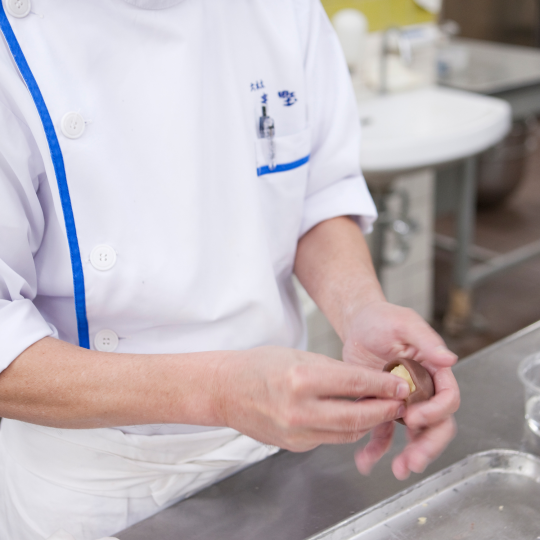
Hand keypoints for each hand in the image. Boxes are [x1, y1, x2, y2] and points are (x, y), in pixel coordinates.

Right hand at [214, 346, 412, 451]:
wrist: (226, 390)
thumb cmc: (259, 366)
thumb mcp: (298, 356)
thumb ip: (333, 370)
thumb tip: (366, 381)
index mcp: (301, 379)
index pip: (355, 382)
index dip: (383, 385)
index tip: (401, 385)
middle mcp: (299, 410)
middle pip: (358, 416)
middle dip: (385, 410)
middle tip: (400, 403)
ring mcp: (296, 433)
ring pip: (348, 433)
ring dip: (369, 422)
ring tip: (381, 410)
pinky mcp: (295, 446)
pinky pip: (329, 438)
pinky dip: (345, 429)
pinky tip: (352, 417)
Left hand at [342, 301, 459, 479]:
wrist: (358, 324)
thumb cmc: (383, 319)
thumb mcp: (405, 324)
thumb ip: (427, 340)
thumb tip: (450, 358)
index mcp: (434, 371)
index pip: (447, 398)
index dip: (436, 412)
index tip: (415, 417)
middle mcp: (423, 390)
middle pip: (436, 425)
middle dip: (428, 446)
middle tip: (413, 461)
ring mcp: (402, 402)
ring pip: (413, 435)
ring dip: (408, 454)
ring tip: (398, 469)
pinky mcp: (381, 408)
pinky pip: (383, 433)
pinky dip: (376, 449)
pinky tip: (366, 460)